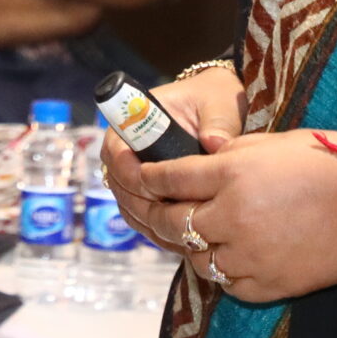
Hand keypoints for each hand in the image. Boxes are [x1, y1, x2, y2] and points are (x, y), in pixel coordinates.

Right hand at [98, 64, 243, 247]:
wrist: (221, 108)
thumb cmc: (216, 99)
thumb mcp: (220, 103)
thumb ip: (217, 122)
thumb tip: (214, 143)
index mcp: (136, 118)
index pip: (115, 148)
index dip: (128, 171)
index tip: (152, 185)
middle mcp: (129, 148)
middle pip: (118, 183)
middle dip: (139, 202)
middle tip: (170, 217)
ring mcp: (138, 171)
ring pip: (129, 204)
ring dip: (149, 221)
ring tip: (179, 232)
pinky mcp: (152, 191)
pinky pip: (145, 216)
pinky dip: (159, 229)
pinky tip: (184, 239)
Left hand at [133, 129, 336, 301]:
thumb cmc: (329, 164)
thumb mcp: (273, 142)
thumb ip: (231, 153)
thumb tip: (203, 157)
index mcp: (233, 173)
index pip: (169, 177)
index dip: (148, 175)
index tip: (140, 174)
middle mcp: (232, 216)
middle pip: (171, 220)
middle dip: (156, 212)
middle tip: (156, 206)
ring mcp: (248, 254)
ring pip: (195, 257)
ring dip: (191, 244)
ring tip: (197, 232)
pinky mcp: (266, 284)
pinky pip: (227, 282)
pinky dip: (223, 270)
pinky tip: (229, 255)